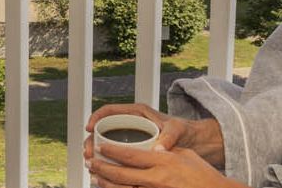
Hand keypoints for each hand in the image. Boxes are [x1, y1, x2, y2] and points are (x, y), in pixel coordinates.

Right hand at [83, 103, 206, 162]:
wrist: (192, 142)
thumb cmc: (184, 131)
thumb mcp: (177, 130)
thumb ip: (169, 137)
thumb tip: (158, 149)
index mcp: (137, 112)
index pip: (110, 110)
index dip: (96, 117)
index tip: (89, 128)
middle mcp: (130, 123)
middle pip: (103, 128)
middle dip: (91, 140)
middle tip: (89, 153)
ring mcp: (130, 136)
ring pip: (106, 142)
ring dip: (96, 152)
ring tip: (92, 164)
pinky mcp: (132, 149)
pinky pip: (115, 153)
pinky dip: (107, 160)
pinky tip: (103, 171)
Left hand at [89, 144, 245, 187]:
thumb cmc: (203, 175)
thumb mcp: (185, 154)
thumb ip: (165, 149)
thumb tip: (150, 147)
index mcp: (163, 161)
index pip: (131, 155)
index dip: (112, 151)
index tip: (100, 147)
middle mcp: (157, 178)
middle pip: (122, 174)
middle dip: (102, 168)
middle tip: (91, 162)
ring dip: (107, 184)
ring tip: (96, 178)